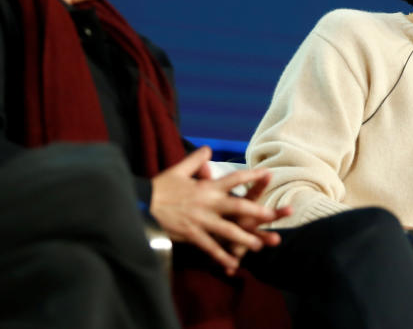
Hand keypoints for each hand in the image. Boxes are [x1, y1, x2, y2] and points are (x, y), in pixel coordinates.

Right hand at [150, 147, 287, 274]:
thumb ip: (195, 160)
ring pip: (227, 230)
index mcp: (206, 187)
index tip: (267, 174)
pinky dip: (221, 256)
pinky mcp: (191, 234)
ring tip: (258, 245)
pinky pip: (210, 247)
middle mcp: (207, 203)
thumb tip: (207, 149)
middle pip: (236, 206)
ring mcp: (200, 220)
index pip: (234, 179)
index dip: (251, 176)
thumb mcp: (178, 170)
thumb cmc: (160, 187)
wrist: (142, 205)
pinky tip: (233, 264)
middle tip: (271, 216)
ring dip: (243, 238)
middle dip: (255, 211)